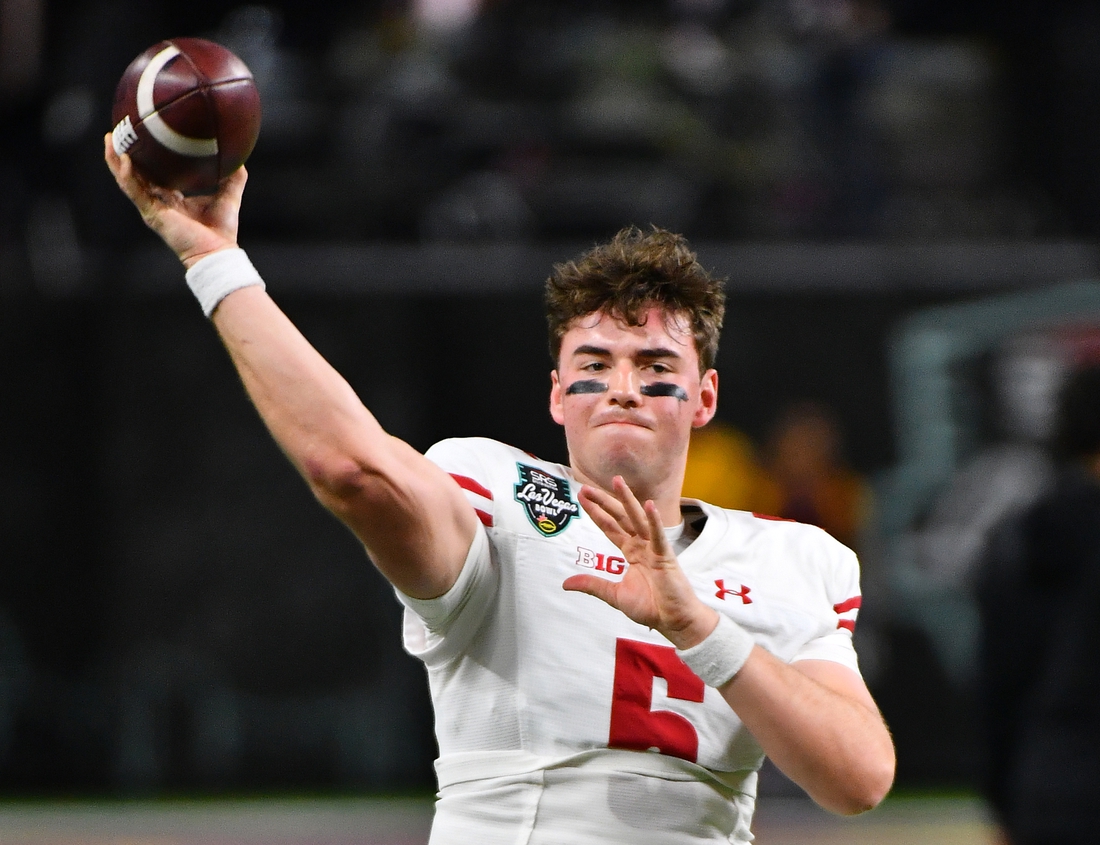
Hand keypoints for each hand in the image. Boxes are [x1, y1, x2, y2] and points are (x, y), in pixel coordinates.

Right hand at [104, 133, 244, 267]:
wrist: (217, 252)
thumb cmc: (222, 230)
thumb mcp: (229, 195)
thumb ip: (234, 177)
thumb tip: (241, 157)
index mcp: (172, 198)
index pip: (154, 174)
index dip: (146, 158)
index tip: (142, 137)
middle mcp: (158, 202)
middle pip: (134, 174)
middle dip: (123, 154)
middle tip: (116, 132)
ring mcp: (152, 208)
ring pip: (127, 180)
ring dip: (116, 160)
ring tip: (109, 139)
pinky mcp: (152, 213)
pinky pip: (135, 191)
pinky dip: (127, 174)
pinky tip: (124, 158)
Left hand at [563, 476, 717, 648]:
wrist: (673, 621)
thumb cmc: (650, 607)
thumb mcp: (614, 595)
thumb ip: (592, 585)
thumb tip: (566, 583)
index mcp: (631, 552)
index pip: (610, 527)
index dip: (596, 512)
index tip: (582, 497)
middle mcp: (642, 545)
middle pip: (620, 518)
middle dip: (604, 502)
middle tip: (586, 487)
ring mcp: (654, 548)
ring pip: (638, 519)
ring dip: (627, 500)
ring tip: (617, 481)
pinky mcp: (666, 557)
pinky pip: (659, 536)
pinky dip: (654, 521)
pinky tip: (648, 505)